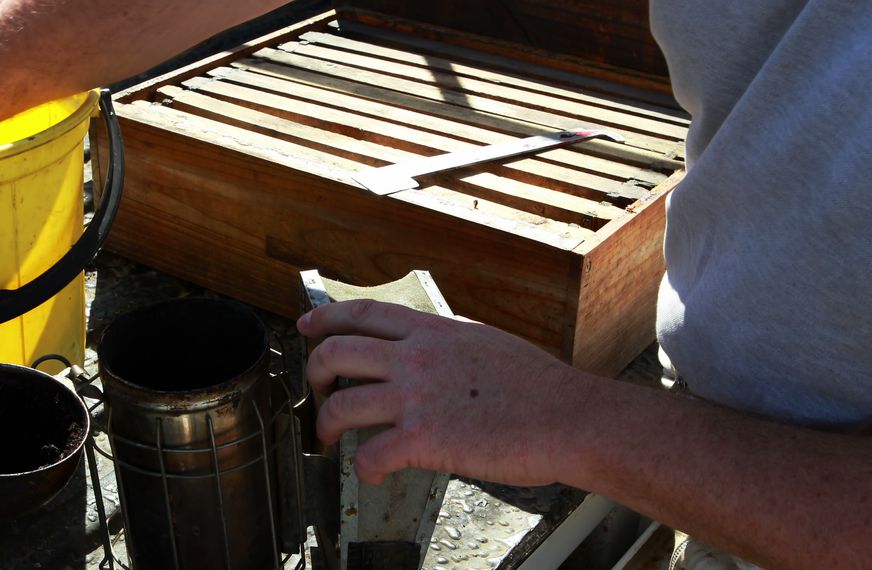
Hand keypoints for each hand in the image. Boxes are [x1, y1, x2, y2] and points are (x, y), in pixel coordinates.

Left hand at [296, 299, 594, 485]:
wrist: (569, 417)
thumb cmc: (539, 387)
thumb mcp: (485, 342)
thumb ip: (447, 343)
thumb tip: (428, 349)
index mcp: (433, 331)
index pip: (364, 313)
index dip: (326, 318)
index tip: (307, 326)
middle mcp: (416, 357)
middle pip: (337, 352)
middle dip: (315, 373)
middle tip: (317, 389)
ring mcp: (417, 396)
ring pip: (341, 404)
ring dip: (326, 425)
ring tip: (329, 438)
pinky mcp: (424, 438)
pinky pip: (370, 454)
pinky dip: (363, 469)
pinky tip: (372, 473)